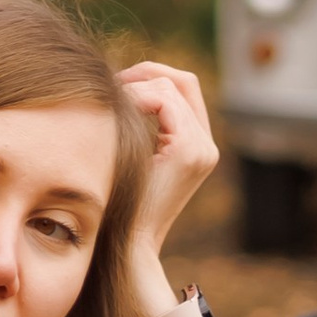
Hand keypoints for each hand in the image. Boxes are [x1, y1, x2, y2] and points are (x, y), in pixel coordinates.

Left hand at [118, 59, 220, 310]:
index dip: (152, 79)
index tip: (118, 89)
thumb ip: (140, 127)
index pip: (185, 90)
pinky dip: (136, 98)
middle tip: (112, 84)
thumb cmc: (123, 204)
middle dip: (147, 73)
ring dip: (135, 88)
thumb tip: (118, 87)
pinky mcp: (187, 150)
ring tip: (109, 102)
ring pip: (171, 87)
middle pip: (184, 81)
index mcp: (198, 148)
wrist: (129, 243)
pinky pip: (163, 100)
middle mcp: (207, 146)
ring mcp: (202, 148)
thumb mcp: (135, 157)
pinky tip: (115, 110)